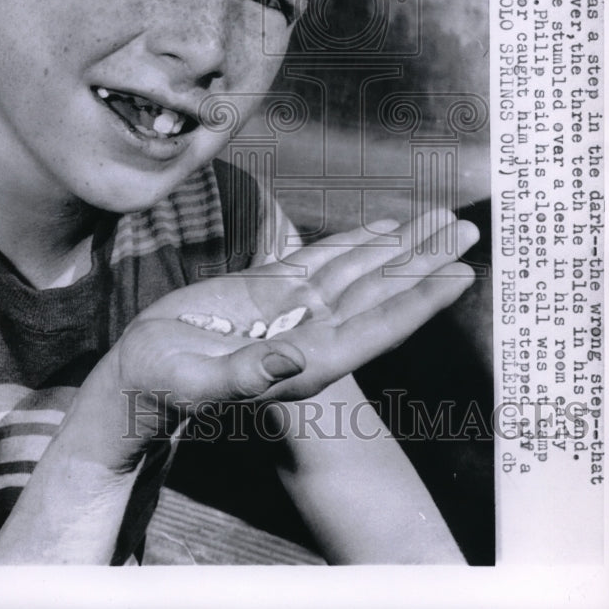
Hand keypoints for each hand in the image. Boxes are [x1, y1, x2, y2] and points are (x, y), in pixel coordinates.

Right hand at [106, 209, 478, 424]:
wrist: (139, 377)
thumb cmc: (160, 388)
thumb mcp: (194, 383)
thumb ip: (242, 376)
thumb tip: (290, 362)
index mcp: (305, 361)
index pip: (376, 327)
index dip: (420, 300)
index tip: (460, 274)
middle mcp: (313, 334)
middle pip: (382, 292)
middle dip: (427, 262)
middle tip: (469, 230)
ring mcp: (295, 309)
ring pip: (359, 271)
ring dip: (401, 247)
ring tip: (440, 221)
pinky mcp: (271, 289)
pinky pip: (323, 260)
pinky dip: (354, 243)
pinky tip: (382, 230)